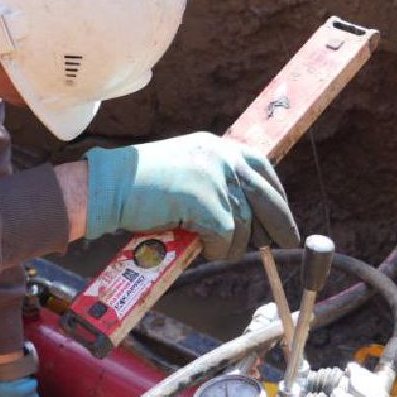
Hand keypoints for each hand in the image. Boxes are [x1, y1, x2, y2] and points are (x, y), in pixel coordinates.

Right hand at [83, 132, 300, 259]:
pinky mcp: (207, 202)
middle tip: (286, 243)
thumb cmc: (140, 185)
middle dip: (279, 224)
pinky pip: (226, 236)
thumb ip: (214, 182)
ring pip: (245, 224)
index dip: (277, 193)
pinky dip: (217, 249)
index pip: (261, 167)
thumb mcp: (186, 172)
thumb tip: (246, 215)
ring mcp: (215, 178)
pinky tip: (201, 248)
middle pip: (265, 196)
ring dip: (232, 243)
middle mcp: (221, 157)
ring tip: (213, 248)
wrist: (110, 186)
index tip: (283, 213)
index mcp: (216, 147)